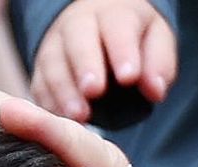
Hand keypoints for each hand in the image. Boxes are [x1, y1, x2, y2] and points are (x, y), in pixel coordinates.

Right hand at [28, 0, 175, 122]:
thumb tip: (155, 90)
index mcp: (113, 13)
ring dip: (64, 90)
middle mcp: (79, 23)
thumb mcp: (156, 41)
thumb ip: (159, 63)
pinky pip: (38, 84)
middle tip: (94, 91)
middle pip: (77, 39)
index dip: (122, 51)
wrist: (98, 26)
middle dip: (85, 65)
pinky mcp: (40, 69)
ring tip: (79, 115)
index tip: (129, 77)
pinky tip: (59, 122)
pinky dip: (47, 103)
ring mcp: (55, 45)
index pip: (117, 27)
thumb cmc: (132, 38)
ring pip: (53, 62)